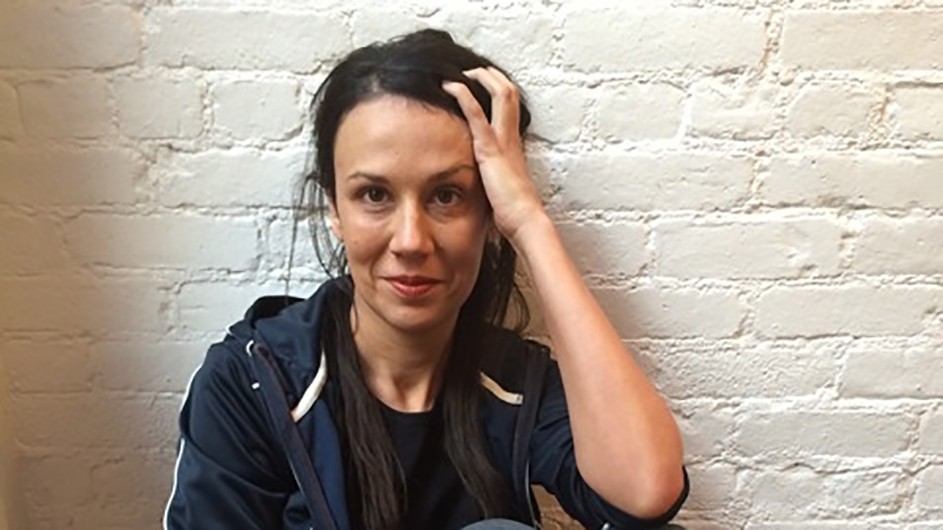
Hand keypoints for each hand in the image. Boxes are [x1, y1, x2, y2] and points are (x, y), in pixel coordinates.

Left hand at [442, 67, 545, 243]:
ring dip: (482, 78)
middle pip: (510, 94)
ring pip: (501, 95)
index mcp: (513, 147)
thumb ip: (495, 181)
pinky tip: (451, 86)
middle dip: (492, 77)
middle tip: (475, 70)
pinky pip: (477, 114)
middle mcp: (511, 138)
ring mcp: (503, 141)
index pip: (510, 109)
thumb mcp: (503, 190)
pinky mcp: (490, 149)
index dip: (499, 91)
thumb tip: (487, 188)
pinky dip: (464, 96)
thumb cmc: (516, 213)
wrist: (525, 220)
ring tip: (465, 71)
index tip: (484, 84)